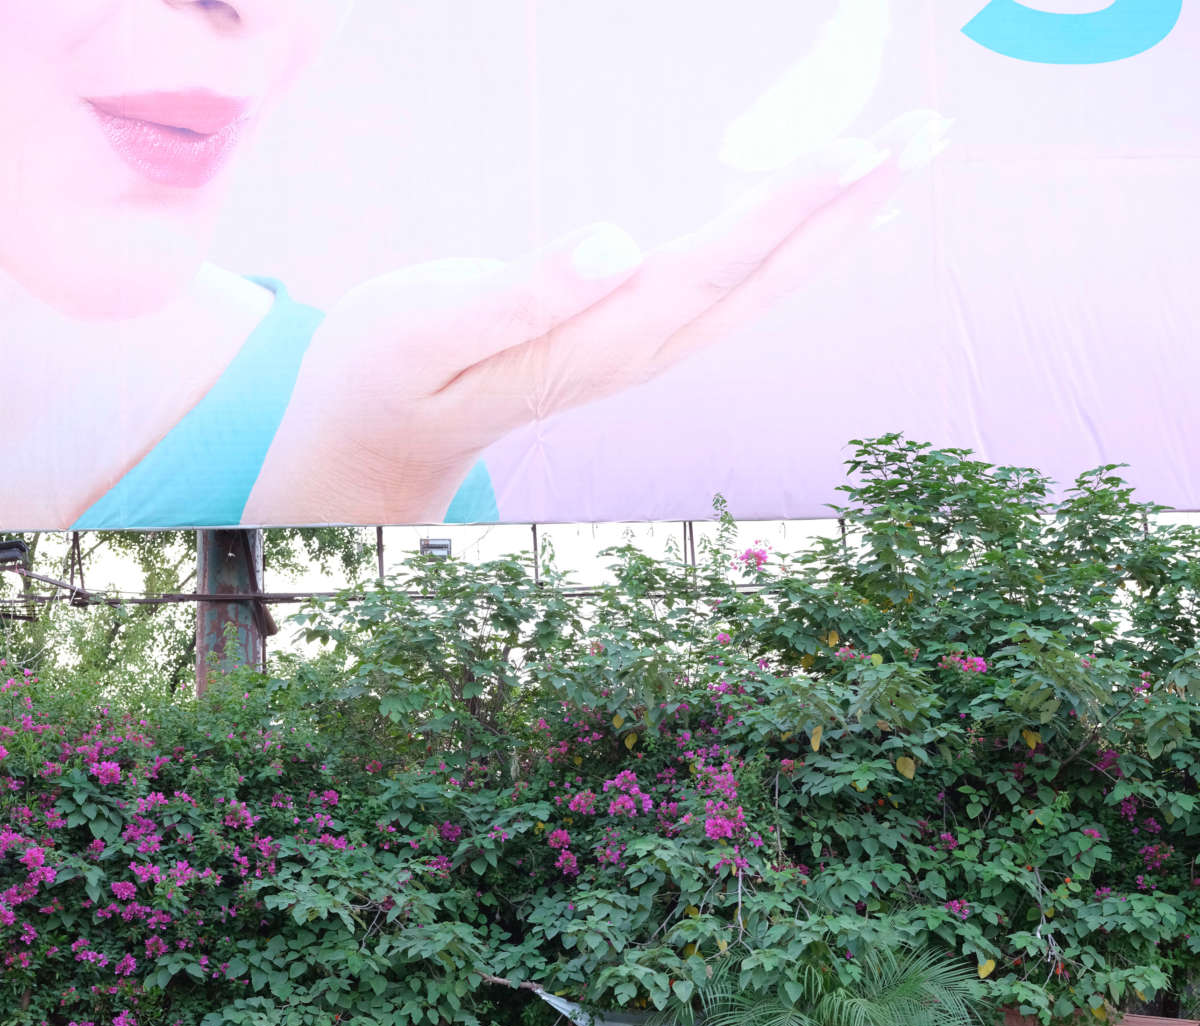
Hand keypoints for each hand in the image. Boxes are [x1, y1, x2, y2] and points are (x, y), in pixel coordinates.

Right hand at [246, 111, 949, 526]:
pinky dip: (795, 250)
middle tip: (933, 133)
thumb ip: (520, 297)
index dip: (787, 208)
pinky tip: (829, 221)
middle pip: (768, 276)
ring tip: (909, 160)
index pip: (714, 267)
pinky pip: (740, 291)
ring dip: (841, 225)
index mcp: (601, 340)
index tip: (861, 147)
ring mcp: (648, 349)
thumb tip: (617, 245)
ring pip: (767, 285)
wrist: (381, 438)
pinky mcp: (639, 339)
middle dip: (852, 205)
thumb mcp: (430, 331)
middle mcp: (645, 349)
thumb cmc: (390, 372)